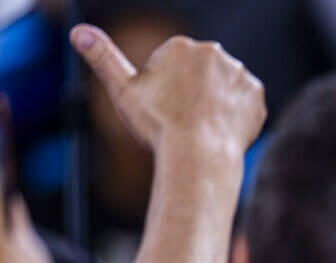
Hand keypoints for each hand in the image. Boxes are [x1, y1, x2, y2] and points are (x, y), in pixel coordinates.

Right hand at [70, 24, 265, 157]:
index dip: (168, 93)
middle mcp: (214, 52)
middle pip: (201, 75)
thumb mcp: (123, 91)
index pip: (175, 67)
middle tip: (186, 120)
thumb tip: (78, 31)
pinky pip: (245, 104)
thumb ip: (102, 58)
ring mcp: (238, 72)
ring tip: (204, 126)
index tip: (167, 110)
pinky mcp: (256, 94)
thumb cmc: (159, 127)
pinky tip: (223, 129)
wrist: (198, 156)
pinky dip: (237, 116)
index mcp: (181, 46)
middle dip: (194, 94)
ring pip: (223, 89)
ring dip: (216, 104)